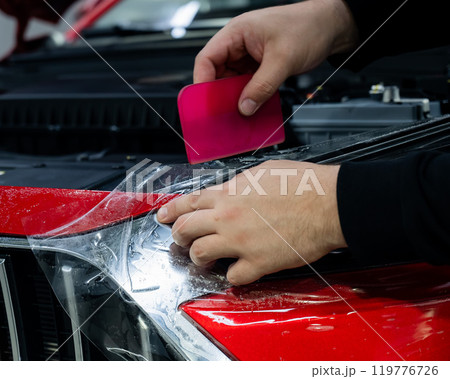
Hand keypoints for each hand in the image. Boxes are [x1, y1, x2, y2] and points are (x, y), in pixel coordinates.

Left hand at [157, 160, 346, 284]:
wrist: (329, 203)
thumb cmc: (303, 184)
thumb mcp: (264, 172)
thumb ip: (240, 183)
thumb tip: (231, 190)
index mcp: (230, 193)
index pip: (189, 202)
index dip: (171, 210)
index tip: (162, 216)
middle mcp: (228, 217)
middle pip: (186, 229)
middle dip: (178, 235)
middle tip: (181, 239)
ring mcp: (240, 241)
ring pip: (200, 254)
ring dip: (199, 256)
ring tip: (205, 257)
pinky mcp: (258, 263)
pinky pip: (233, 276)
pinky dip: (233, 275)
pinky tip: (239, 270)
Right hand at [193, 0, 357, 115]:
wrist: (331, 27)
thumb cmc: (308, 27)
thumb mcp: (282, 59)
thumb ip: (262, 86)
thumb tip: (245, 107)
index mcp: (236, 33)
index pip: (207, 59)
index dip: (203, 82)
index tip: (205, 104)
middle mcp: (239, 44)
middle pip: (217, 74)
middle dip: (220, 95)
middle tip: (223, 114)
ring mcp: (249, 56)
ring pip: (232, 82)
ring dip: (236, 98)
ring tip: (239, 113)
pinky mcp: (260, 67)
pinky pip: (248, 85)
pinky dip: (249, 97)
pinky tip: (253, 107)